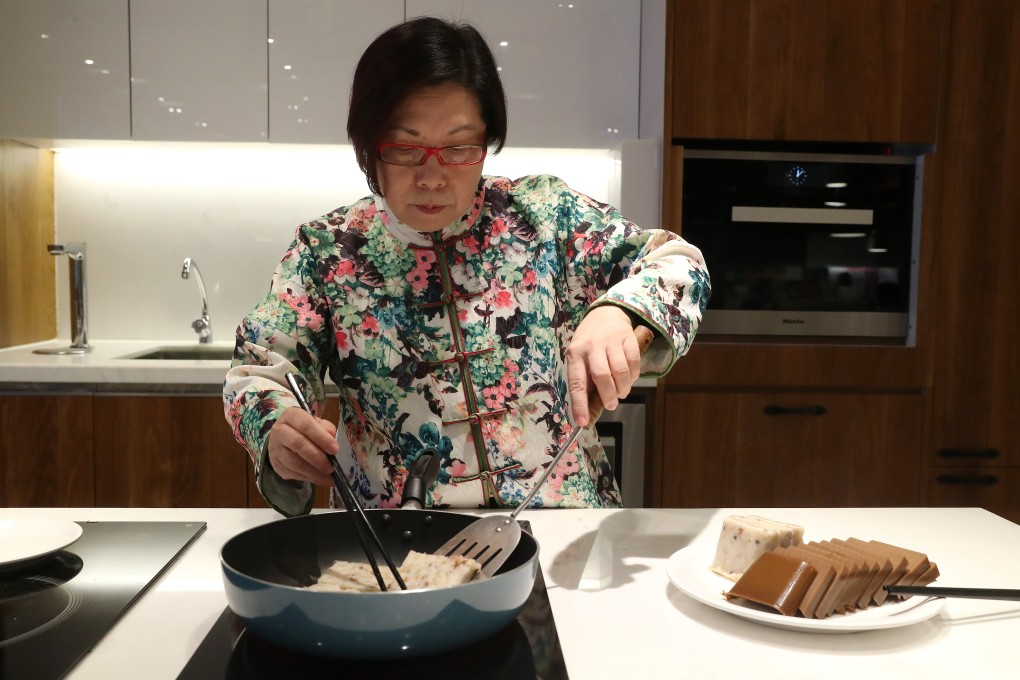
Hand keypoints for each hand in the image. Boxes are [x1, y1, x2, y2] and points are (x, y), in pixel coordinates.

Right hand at [267, 407, 338, 486]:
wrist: (285, 440)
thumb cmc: (306, 430)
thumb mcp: (317, 424)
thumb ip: (325, 428)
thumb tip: (332, 437)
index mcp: (291, 416)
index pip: (306, 425)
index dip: (321, 437)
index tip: (335, 449)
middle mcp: (279, 431)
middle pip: (298, 444)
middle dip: (317, 457)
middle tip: (331, 467)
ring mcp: (275, 449)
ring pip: (294, 462)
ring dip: (314, 472)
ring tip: (329, 478)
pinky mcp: (276, 465)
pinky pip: (293, 473)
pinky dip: (309, 478)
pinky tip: (321, 479)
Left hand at [565, 305, 641, 426]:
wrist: (606, 313)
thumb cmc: (590, 342)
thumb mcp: (580, 357)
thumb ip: (585, 379)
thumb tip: (588, 409)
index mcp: (575, 354)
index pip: (576, 382)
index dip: (579, 404)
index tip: (582, 422)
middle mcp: (592, 346)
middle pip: (602, 376)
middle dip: (608, 396)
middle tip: (611, 404)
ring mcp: (611, 340)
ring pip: (620, 370)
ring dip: (623, 387)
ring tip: (621, 392)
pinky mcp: (628, 337)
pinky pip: (633, 362)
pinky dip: (633, 375)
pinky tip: (629, 378)